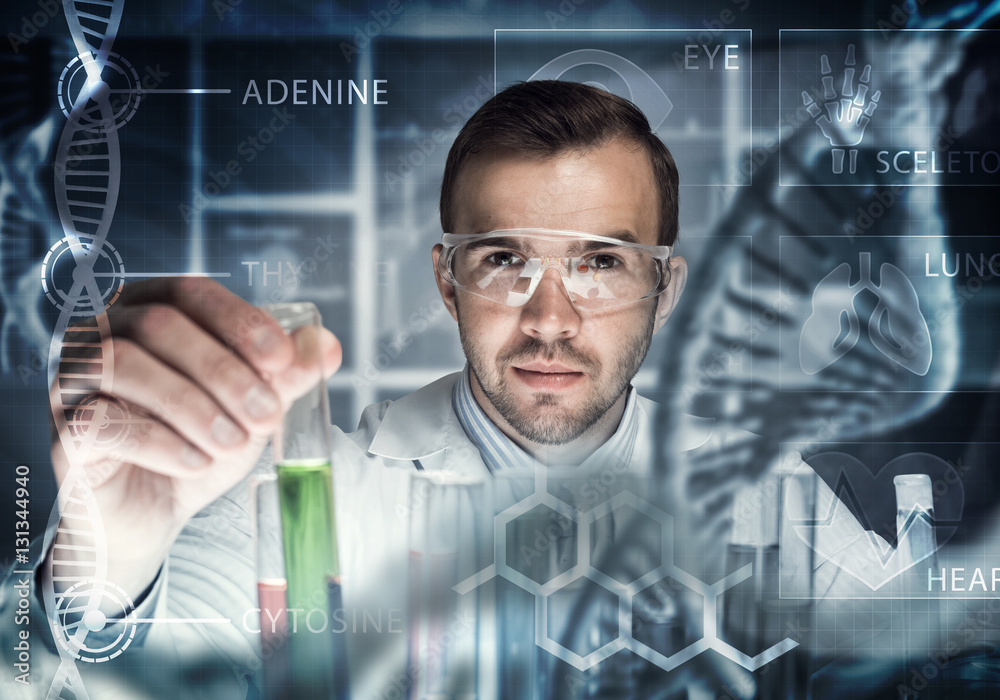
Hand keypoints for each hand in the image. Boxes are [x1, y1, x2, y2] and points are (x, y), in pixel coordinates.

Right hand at [47, 278, 341, 599]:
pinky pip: (99, 420)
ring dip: (192, 405)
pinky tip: (196, 462)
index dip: (239, 321)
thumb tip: (327, 344)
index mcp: (151, 308)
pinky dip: (159, 441)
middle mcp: (103, 332)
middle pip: (159, 325)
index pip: (192, 291)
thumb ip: (286, 375)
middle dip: (224, 371)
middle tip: (267, 415)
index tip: (282, 360)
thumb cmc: (200, 441)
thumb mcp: (252, 406)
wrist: (155, 512)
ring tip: (234, 443)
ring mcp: (74, 378)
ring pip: (125, 364)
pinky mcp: (63, 430)